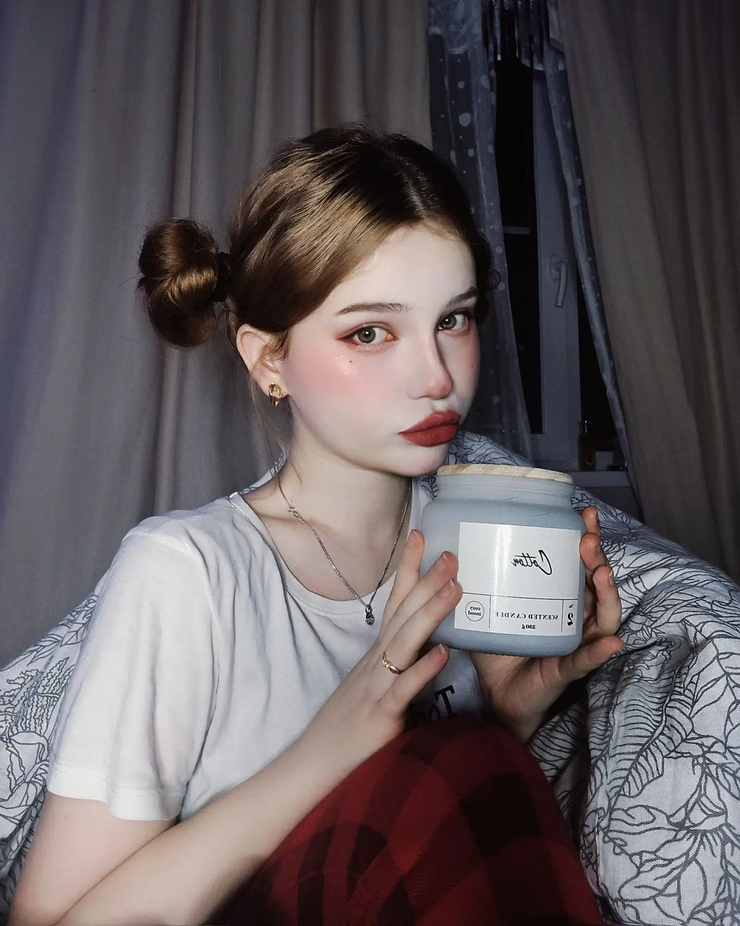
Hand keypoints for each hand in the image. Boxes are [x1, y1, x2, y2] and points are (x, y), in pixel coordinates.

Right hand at [301, 529, 462, 776]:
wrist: (316, 762)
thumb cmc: (350, 725)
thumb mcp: (375, 685)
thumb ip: (397, 663)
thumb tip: (424, 642)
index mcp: (378, 654)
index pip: (395, 602)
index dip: (408, 569)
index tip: (422, 536)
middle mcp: (376, 662)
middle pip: (403, 614)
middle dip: (427, 581)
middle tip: (451, 552)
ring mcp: (377, 686)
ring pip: (404, 643)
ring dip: (429, 613)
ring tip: (455, 588)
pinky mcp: (381, 715)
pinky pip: (404, 690)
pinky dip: (422, 669)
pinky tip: (443, 652)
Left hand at [470, 505, 622, 741]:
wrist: (496, 693)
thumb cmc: (499, 648)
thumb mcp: (490, 606)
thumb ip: (478, 580)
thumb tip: (451, 545)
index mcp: (560, 598)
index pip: (578, 564)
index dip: (586, 539)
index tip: (585, 514)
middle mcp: (576, 617)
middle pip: (597, 584)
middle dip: (596, 558)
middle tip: (586, 539)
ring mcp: (576, 644)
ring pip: (602, 617)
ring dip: (606, 594)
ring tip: (602, 574)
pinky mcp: (567, 670)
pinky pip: (587, 660)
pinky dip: (599, 651)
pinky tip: (610, 642)